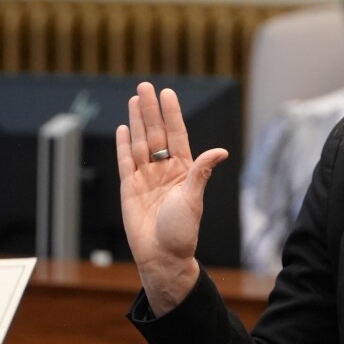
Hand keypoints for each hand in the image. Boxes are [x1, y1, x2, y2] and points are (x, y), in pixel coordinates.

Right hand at [116, 82, 228, 315]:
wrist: (162, 256)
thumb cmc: (182, 232)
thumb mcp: (194, 199)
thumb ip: (201, 172)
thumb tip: (220, 151)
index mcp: (183, 170)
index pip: (176, 135)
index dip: (172, 114)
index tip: (168, 94)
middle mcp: (164, 170)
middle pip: (155, 133)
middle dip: (150, 110)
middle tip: (145, 87)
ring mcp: (145, 177)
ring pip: (140, 143)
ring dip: (136, 121)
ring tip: (134, 100)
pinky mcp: (128, 188)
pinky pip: (125, 162)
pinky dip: (123, 145)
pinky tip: (123, 128)